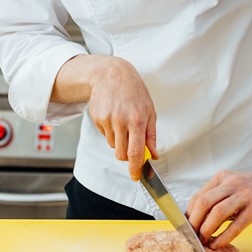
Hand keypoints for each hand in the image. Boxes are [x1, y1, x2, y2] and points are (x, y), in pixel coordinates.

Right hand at [85, 58, 157, 179]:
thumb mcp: (150, 111)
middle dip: (127, 156)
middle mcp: (121, 121)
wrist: (111, 74)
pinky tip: (114, 116)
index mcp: (137, 120)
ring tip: (123, 122)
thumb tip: (154, 155)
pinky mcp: (97, 118)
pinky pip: (105, 135)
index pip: (135, 152)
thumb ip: (151, 136)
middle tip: (131, 144)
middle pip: (121, 154)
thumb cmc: (134, 91)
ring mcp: (107, 120)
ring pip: (113, 145)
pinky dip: (110, 131)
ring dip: (119, 141)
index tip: (135, 176)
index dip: (135, 168)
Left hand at [186, 168, 251, 247]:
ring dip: (206, 230)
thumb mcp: (234, 188)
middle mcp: (231, 183)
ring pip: (217, 212)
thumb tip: (198, 221)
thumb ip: (218, 199)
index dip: (189, 215)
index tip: (186, 229)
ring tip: (204, 242)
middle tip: (192, 238)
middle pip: (203, 203)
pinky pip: (236, 224)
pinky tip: (218, 244)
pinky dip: (224, 236)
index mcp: (222, 178)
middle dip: (194, 223)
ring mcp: (244, 194)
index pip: (197, 197)